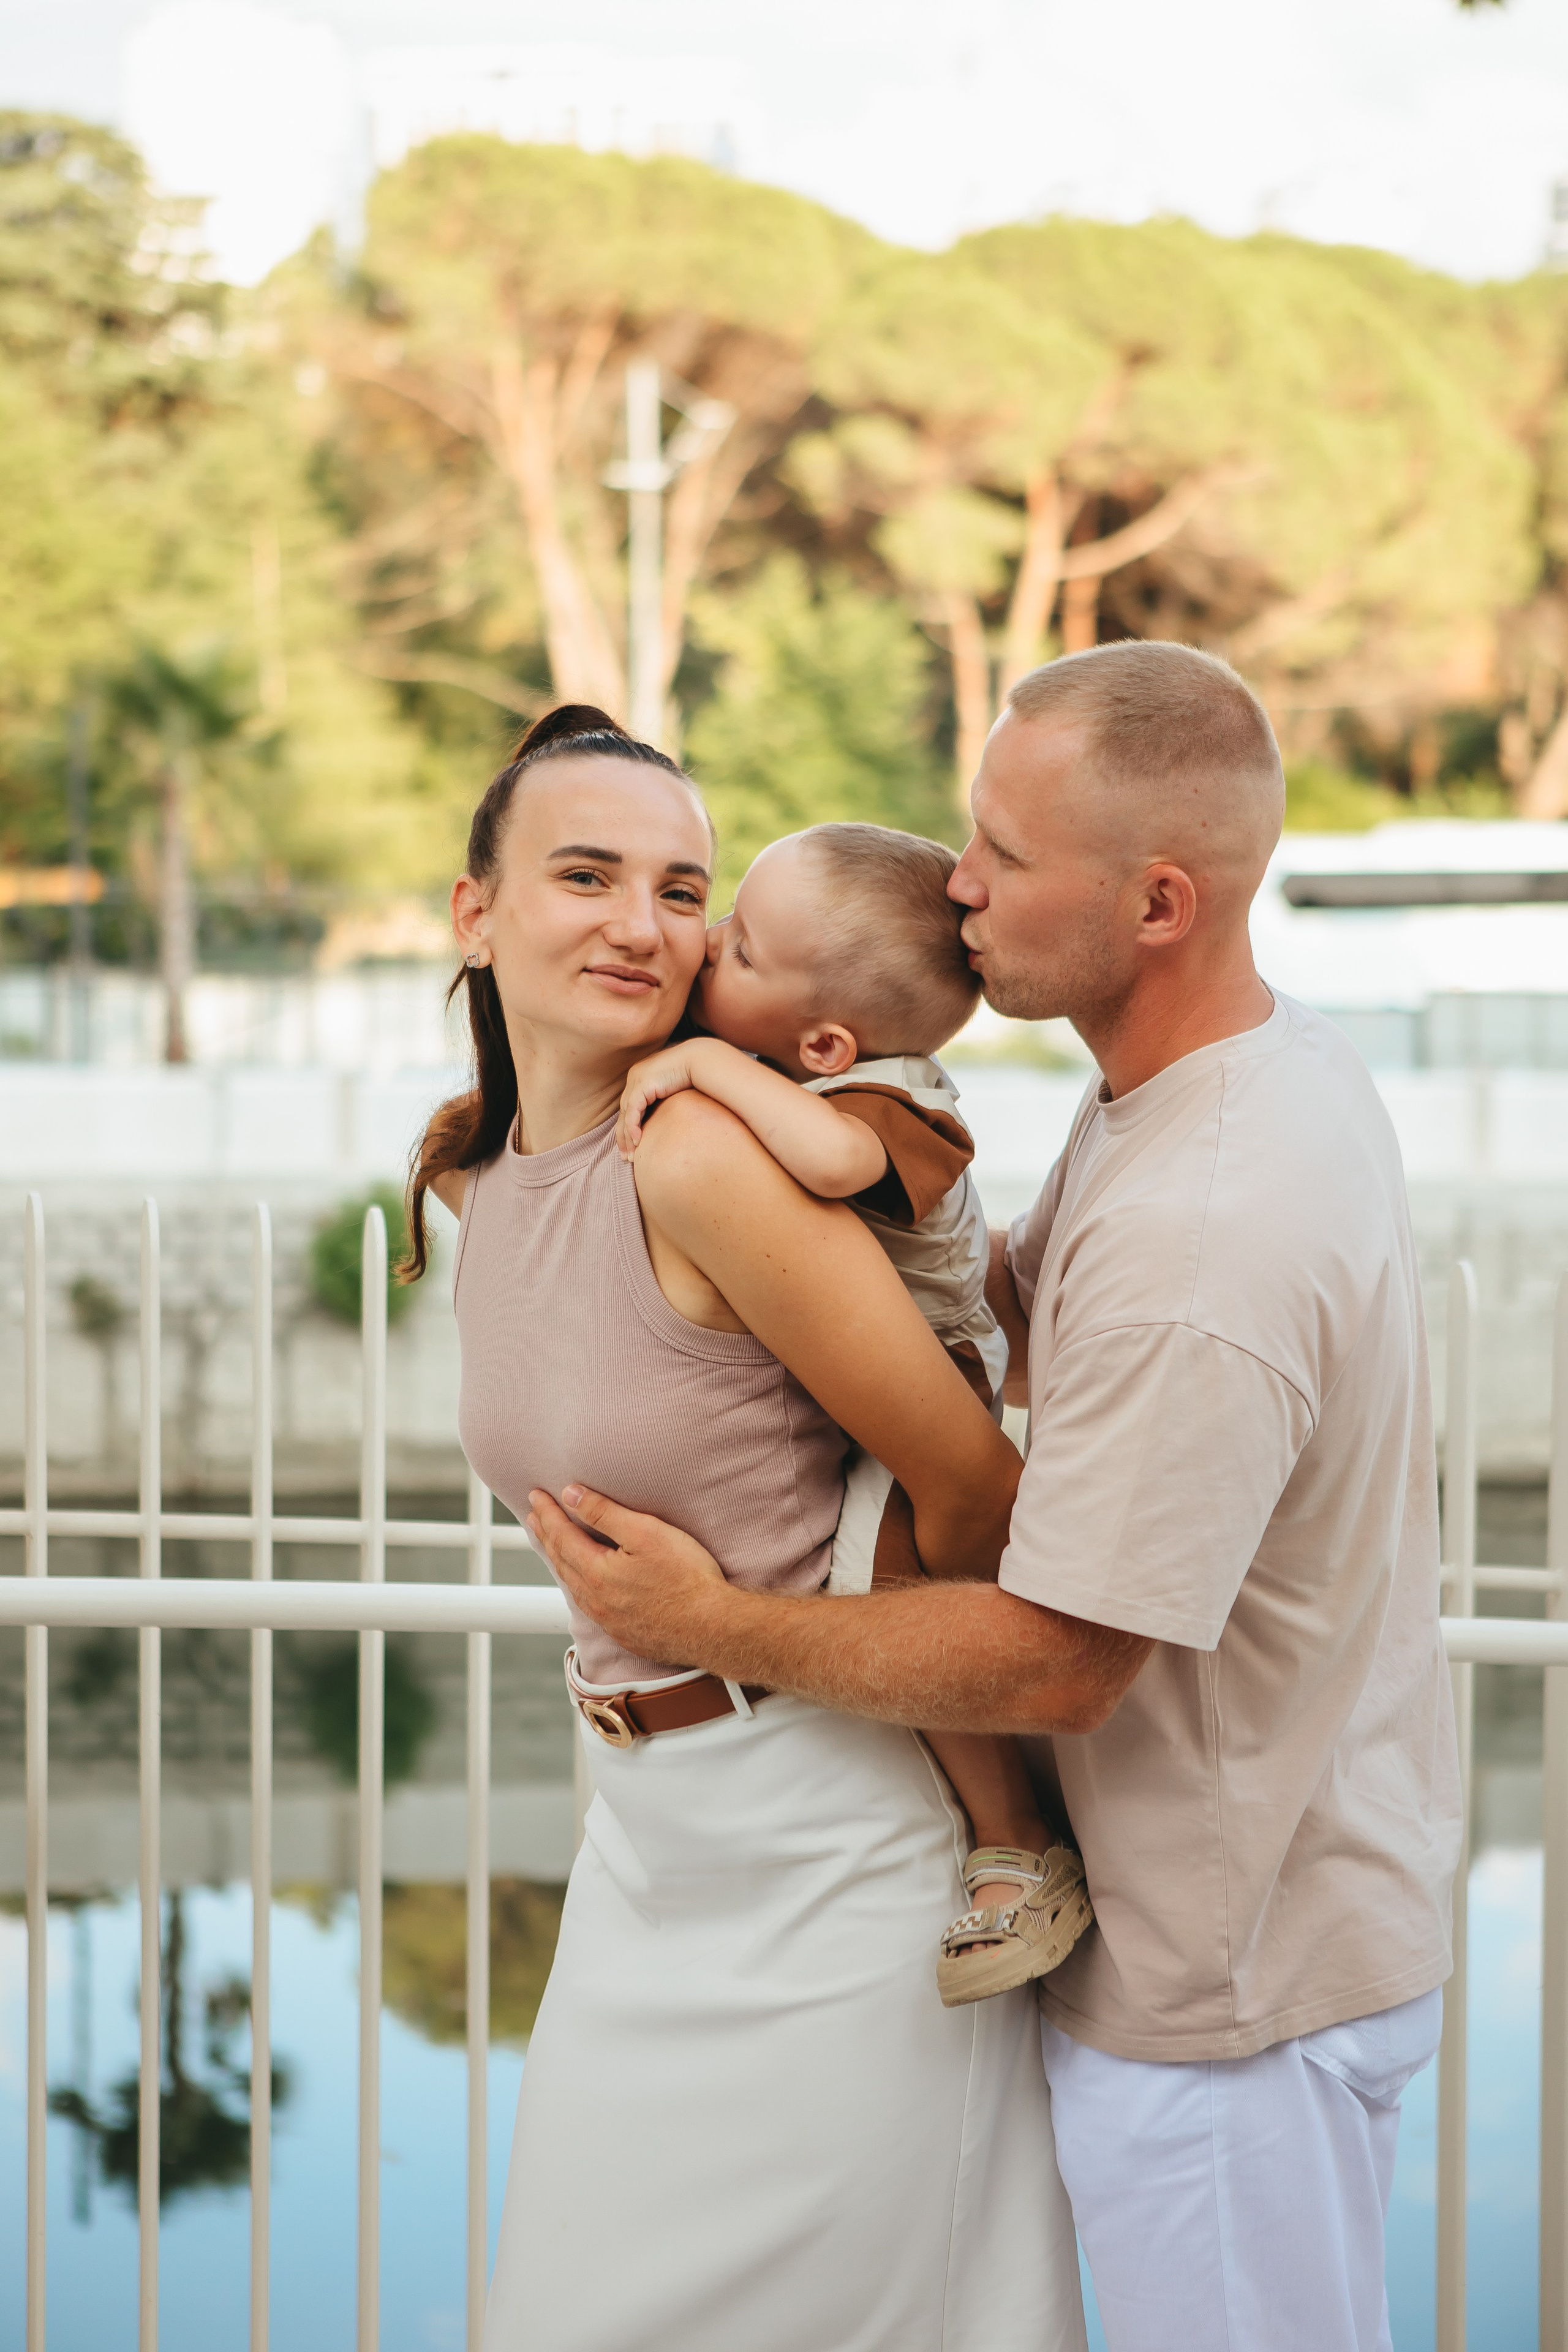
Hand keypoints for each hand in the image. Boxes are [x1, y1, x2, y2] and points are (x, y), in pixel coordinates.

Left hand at [527, 1482, 730, 1662]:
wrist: (713, 1628)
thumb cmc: (687, 1578)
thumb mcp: (646, 1533)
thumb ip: (605, 1514)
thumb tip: (571, 1496)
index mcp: (597, 1574)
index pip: (562, 1536)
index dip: (548, 1513)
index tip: (536, 1495)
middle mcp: (596, 1601)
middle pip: (561, 1561)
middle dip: (546, 1535)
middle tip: (534, 1516)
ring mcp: (609, 1621)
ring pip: (573, 1586)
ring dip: (559, 1561)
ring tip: (552, 1545)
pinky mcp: (625, 1634)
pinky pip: (590, 1605)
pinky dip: (579, 1586)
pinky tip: (585, 1583)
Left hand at [616, 1046, 699, 1158]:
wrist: (699, 1060)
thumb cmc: (693, 1075)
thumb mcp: (674, 1091)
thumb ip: (665, 1102)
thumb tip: (667, 1120)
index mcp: (640, 1078)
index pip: (629, 1109)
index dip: (628, 1129)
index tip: (631, 1148)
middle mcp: (634, 1078)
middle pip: (623, 1113)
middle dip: (623, 1138)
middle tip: (626, 1157)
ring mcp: (636, 1080)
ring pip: (625, 1115)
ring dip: (627, 1137)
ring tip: (630, 1155)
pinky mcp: (642, 1085)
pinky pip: (633, 1112)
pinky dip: (633, 1127)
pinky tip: (637, 1141)